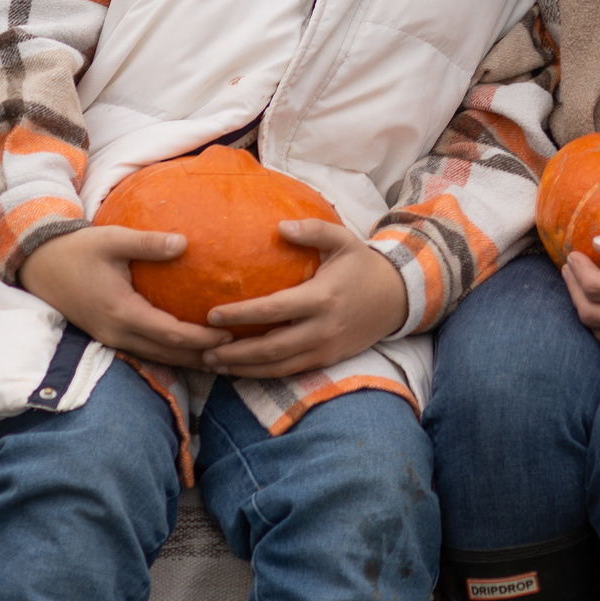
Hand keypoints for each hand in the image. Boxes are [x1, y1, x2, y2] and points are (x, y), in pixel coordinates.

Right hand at [17, 225, 222, 366]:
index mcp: (121, 311)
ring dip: (187, 360)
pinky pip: (144, 351)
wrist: (38, 264)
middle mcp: (116, 332)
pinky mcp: (107, 336)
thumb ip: (149, 243)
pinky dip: (169, 353)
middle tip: (236, 354)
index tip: (230, 335)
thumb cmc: (77, 248)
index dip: (202, 339)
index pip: (171, 334)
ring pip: (156, 357)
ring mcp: (110, 338)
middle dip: (202, 356)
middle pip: (168, 354)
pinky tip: (188, 350)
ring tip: (220, 359)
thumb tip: (185, 243)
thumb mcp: (113, 239)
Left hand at [199, 220, 410, 378]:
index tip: (212, 313)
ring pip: (277, 367)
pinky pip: (290, 372)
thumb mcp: (344, 240)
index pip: (273, 310)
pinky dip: (262, 374)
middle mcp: (322, 328)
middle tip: (203, 349)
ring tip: (212, 363)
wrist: (396, 299)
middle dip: (234, 352)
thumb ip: (313, 230)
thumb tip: (280, 226)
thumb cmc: (362, 266)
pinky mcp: (327, 360)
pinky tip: (239, 370)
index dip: (241, 314)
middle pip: (271, 348)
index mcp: (322, 297)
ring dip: (243, 368)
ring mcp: (325, 348)